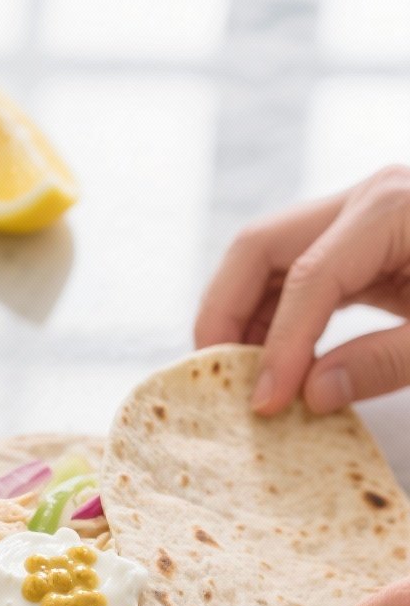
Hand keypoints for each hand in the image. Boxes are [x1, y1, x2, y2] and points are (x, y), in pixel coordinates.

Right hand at [194, 166, 409, 415]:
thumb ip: (383, 363)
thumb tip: (310, 395)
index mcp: (390, 209)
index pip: (308, 279)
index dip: (278, 347)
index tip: (262, 406)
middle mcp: (364, 199)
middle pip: (260, 247)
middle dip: (227, 313)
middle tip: (215, 380)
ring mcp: (358, 215)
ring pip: (268, 258)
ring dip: (242, 316)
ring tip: (235, 379)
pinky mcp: (361, 240)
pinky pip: (296, 272)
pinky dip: (274, 315)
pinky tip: (270, 363)